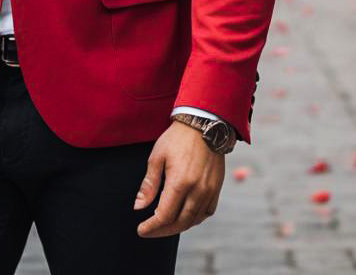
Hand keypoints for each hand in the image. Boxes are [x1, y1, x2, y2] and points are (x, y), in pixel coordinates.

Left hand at [135, 121, 225, 237]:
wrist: (204, 124)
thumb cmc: (177, 138)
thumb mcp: (157, 157)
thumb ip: (149, 184)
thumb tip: (138, 207)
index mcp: (180, 182)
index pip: (164, 216)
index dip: (151, 226)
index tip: (141, 230)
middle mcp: (197, 190)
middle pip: (179, 223)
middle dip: (162, 231)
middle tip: (150, 230)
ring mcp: (209, 190)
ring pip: (194, 220)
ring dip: (178, 226)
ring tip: (164, 225)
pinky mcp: (216, 188)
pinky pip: (207, 212)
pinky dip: (195, 219)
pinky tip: (184, 216)